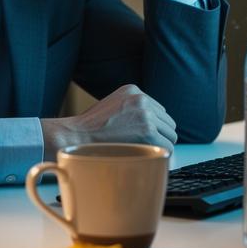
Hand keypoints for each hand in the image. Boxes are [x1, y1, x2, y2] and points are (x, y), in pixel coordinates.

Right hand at [40, 84, 176, 157]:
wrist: (77, 136)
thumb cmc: (91, 127)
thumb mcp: (113, 106)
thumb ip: (132, 109)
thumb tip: (154, 124)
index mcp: (134, 90)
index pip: (159, 110)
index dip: (153, 126)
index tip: (142, 136)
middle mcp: (143, 99)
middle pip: (168, 122)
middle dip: (159, 135)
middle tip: (143, 147)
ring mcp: (147, 115)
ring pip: (170, 135)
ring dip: (159, 145)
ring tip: (141, 152)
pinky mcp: (148, 132)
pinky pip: (167, 147)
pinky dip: (158, 155)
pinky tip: (143, 157)